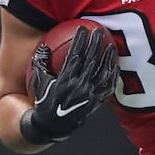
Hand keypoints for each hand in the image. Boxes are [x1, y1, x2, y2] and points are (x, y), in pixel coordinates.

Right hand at [22, 26, 118, 143]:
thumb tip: (43, 46)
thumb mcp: (39, 83)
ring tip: (111, 45)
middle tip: (99, 30)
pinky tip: (116, 65)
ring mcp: (90, 94)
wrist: (53, 126)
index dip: (80, 40)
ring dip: (108, 57)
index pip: (75, 55)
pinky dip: (113, 75)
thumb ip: (40, 64)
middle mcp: (79, 86)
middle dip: (95, 43)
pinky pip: (108, 86)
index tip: (82, 28)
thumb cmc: (44, 101)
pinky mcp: (97, 102)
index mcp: (64, 80)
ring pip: (103, 72)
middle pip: (91, 60)